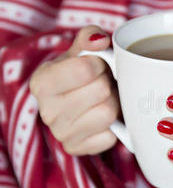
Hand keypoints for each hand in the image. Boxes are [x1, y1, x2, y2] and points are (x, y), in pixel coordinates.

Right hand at [30, 26, 118, 154]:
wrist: (82, 98)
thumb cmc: (83, 72)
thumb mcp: (83, 49)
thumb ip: (90, 37)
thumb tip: (100, 40)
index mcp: (42, 82)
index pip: (85, 69)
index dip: (99, 64)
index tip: (97, 65)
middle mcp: (47, 111)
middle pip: (101, 91)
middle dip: (108, 84)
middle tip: (102, 84)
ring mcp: (61, 134)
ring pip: (107, 113)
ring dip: (113, 104)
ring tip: (103, 100)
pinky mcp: (77, 149)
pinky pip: (110, 136)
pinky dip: (114, 126)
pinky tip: (104, 120)